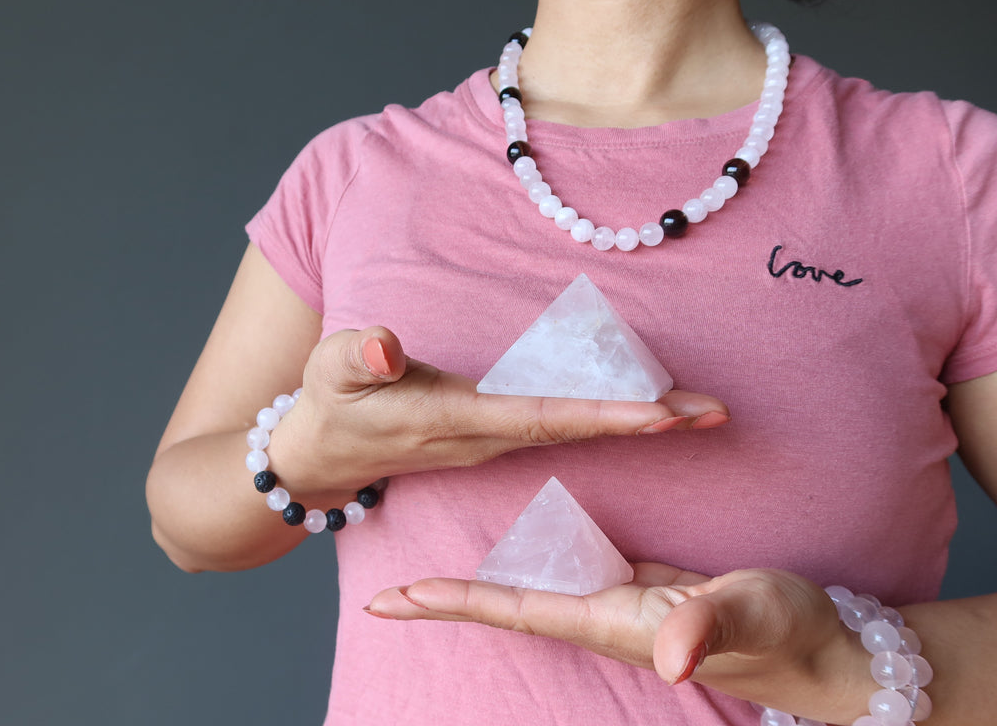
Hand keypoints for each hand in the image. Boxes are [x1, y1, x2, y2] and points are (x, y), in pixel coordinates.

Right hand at [272, 326, 730, 499]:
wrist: (325, 458)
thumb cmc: (330, 407)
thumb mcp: (329, 374)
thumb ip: (357, 358)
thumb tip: (384, 346)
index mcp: (455, 421)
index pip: (538, 417)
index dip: (599, 415)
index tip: (659, 414)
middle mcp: (486, 438)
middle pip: (577, 430)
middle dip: (647, 423)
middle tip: (717, 411)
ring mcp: (493, 441)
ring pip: (575, 431)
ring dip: (639, 423)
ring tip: (701, 410)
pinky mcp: (494, 434)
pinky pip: (560, 427)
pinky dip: (608, 419)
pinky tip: (646, 408)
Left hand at [366, 567, 870, 723]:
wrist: (820, 651)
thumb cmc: (788, 632)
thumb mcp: (753, 614)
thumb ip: (713, 627)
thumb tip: (672, 657)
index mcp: (615, 620)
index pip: (519, 609)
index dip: (458, 600)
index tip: (398, 596)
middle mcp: (606, 617)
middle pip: (509, 607)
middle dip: (448, 601)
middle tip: (386, 594)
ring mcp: (622, 605)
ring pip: (536, 590)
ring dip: (484, 582)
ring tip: (436, 576)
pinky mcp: (643, 590)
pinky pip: (574, 574)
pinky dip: (538, 561)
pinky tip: (524, 548)